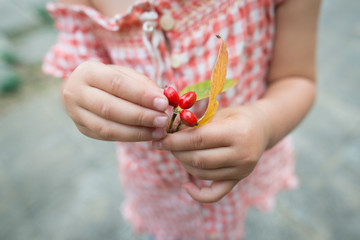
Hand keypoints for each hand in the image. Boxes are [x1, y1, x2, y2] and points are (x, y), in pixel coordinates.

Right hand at [62, 61, 168, 141]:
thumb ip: (142, 84)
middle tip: (163, 119)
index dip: (141, 95)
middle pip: (110, 108)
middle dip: (141, 115)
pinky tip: (148, 135)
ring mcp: (76, 114)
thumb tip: (162, 98)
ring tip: (159, 131)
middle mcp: (75, 93)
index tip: (163, 103)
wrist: (84, 89)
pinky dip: (131, 137)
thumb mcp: (125, 74)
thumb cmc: (111, 79)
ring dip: (137, 131)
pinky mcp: (83, 129)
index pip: (116, 84)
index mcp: (87, 72)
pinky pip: (108, 137)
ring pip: (107, 127)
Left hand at [152, 106, 269, 202]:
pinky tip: (185, 185)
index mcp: (238, 133)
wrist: (262, 128)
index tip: (159, 138)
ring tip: (176, 152)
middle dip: (176, 151)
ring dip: (183, 163)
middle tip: (164, 143)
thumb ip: (198, 124)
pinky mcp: (238, 180)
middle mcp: (242, 154)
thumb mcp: (219, 113)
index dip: (175, 140)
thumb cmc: (237, 117)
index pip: (199, 140)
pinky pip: (215, 194)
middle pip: (198, 158)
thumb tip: (169, 132)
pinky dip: (197, 193)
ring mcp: (242, 170)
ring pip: (202, 173)